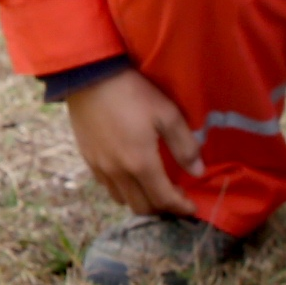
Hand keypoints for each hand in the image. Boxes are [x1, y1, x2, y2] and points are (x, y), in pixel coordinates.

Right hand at [64, 66, 201, 215]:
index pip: (163, 199)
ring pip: (122, 200)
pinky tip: (130, 174)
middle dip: (162, 208)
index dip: (181, 208)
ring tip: (153, 187)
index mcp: (141, 163)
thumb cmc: (133, 93)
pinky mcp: (88, 159)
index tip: (192, 208)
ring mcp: (100, 167)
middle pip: (142, 207)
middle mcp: (118, 172)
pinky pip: (107, 186)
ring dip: (141, 200)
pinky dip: (123, 189)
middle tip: (175, 198)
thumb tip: (197, 171)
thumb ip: (184, 146)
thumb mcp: (167, 114)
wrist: (89, 76)